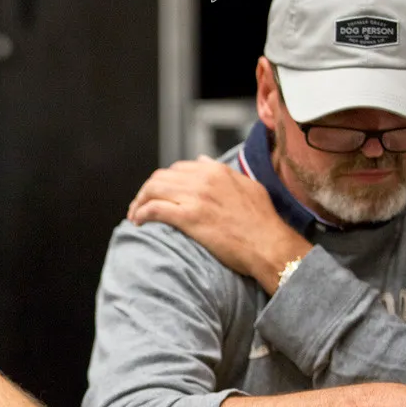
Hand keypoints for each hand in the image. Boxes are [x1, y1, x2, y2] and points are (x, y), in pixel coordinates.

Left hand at [127, 156, 310, 292]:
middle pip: (160, 178)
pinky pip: (155, 209)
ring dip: (139, 202)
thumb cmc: (262, 222)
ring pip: (153, 190)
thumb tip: (201, 161)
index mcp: (216, 171)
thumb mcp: (247, 187)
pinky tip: (139, 222)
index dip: (163, 182)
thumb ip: (223, 172)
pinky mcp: (189, 217)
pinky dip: (142, 213)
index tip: (158, 195)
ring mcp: (196, 197)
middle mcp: (204, 179)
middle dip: (146, 192)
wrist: (269, 246)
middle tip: (140, 206)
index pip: (177, 169)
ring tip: (136, 216)